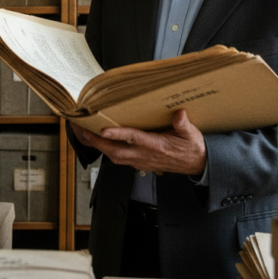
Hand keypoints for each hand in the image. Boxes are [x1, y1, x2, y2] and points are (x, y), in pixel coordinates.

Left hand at [73, 110, 207, 176]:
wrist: (196, 165)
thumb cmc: (191, 149)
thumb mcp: (192, 134)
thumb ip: (184, 125)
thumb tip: (180, 113)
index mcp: (156, 146)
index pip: (133, 139)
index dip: (117, 134)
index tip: (103, 130)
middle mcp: (145, 156)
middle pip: (115, 151)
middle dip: (96, 142)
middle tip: (81, 130)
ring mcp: (141, 161)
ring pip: (113, 157)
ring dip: (97, 147)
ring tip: (84, 135)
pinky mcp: (139, 163)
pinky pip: (118, 159)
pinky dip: (106, 151)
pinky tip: (99, 143)